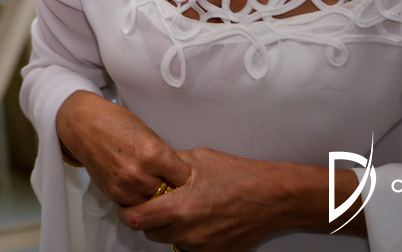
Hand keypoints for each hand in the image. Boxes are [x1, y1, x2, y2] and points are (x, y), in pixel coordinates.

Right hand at [56, 91, 188, 206]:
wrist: (84, 126)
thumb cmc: (115, 123)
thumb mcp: (149, 134)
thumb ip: (165, 156)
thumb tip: (179, 174)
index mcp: (153, 154)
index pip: (184, 178)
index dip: (185, 175)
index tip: (184, 174)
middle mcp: (140, 174)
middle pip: (171, 193)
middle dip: (172, 187)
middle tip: (168, 178)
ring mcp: (126, 187)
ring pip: (154, 203)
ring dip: (155, 195)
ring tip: (150, 180)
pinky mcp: (115, 195)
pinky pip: (137, 205)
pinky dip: (139, 197)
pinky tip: (136, 182)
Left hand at [117, 147, 346, 250]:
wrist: (273, 197)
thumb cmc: (239, 176)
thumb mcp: (198, 159)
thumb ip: (168, 166)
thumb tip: (150, 167)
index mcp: (179, 208)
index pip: (135, 218)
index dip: (128, 209)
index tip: (129, 201)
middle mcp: (188, 233)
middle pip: (149, 232)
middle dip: (147, 217)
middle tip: (155, 200)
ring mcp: (201, 247)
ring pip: (168, 240)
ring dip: (166, 226)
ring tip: (180, 205)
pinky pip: (188, 246)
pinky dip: (186, 233)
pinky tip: (198, 215)